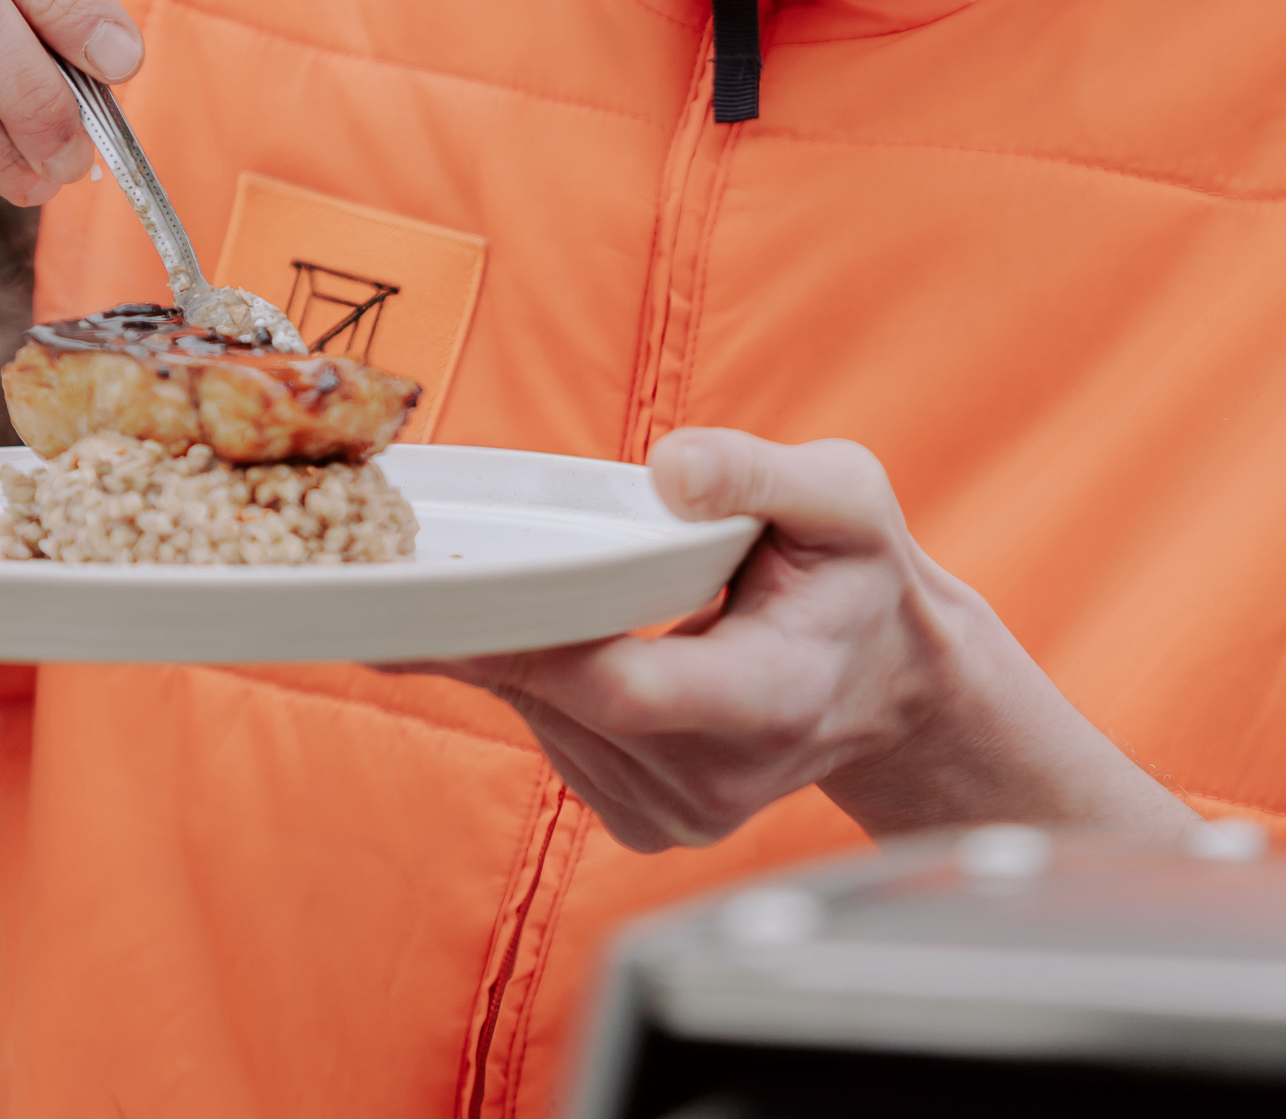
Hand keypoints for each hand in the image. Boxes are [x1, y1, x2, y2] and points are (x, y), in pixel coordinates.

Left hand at [400, 428, 1196, 852]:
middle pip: (565, 706)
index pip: (633, 690)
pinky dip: (532, 683)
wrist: (889, 681)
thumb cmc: (858, 577)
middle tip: (397, 567)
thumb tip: (672, 467)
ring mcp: (680, 811)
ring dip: (500, 654)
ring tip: (467, 582)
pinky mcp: (644, 819)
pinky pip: (553, 741)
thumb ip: (759, 474)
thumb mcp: (844, 498)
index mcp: (776, 696)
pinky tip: (541, 632)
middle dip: (485, 633)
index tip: (455, 593)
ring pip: (545, 724)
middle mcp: (722, 777)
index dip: (538, 645)